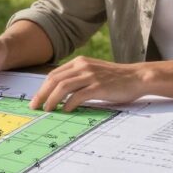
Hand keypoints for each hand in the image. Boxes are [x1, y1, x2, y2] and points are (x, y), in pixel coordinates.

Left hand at [29, 56, 146, 111]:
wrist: (137, 77)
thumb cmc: (115, 79)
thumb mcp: (93, 72)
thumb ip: (78, 78)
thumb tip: (59, 94)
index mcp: (80, 62)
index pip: (54, 74)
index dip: (42, 87)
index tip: (36, 99)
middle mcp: (83, 66)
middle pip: (54, 80)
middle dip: (41, 94)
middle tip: (35, 106)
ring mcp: (91, 76)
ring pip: (62, 87)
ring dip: (52, 99)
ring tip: (48, 110)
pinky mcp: (99, 87)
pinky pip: (78, 95)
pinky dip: (69, 104)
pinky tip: (66, 110)